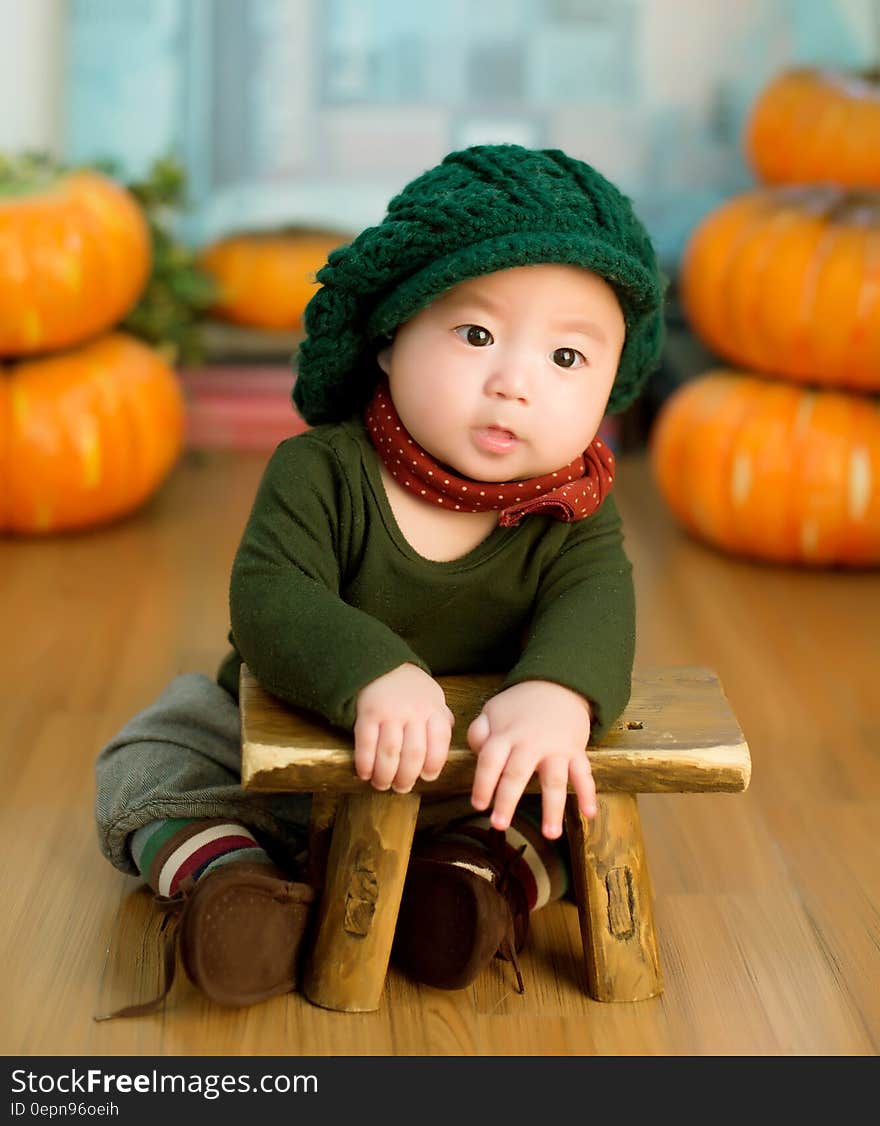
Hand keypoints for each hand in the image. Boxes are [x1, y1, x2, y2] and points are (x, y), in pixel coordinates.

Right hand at [354, 663, 453, 792]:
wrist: (379, 664)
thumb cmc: (410, 688)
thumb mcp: (433, 698)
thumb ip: (441, 720)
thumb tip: (445, 747)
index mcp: (433, 709)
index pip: (440, 742)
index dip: (435, 764)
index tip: (428, 777)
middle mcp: (413, 712)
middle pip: (414, 754)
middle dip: (407, 777)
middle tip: (402, 788)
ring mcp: (389, 712)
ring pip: (390, 753)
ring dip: (385, 775)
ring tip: (383, 784)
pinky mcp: (367, 714)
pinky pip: (366, 744)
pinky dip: (365, 763)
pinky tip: (365, 773)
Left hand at [467, 680, 595, 838]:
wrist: (559, 684)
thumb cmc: (520, 705)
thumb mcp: (493, 711)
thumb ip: (479, 732)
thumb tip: (476, 752)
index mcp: (506, 734)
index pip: (490, 760)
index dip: (482, 783)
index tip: (478, 804)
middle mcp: (530, 743)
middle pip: (517, 774)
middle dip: (507, 800)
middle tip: (499, 825)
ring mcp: (556, 748)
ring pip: (554, 781)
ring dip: (553, 808)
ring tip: (551, 835)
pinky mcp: (576, 751)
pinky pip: (584, 775)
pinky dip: (588, 794)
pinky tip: (589, 815)